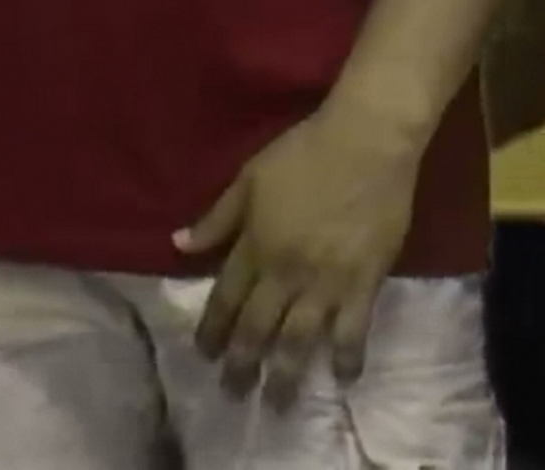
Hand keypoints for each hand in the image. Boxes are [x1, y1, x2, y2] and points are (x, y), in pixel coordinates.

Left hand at [177, 105, 425, 405]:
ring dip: (285, 373)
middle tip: (231, 393)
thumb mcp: (248, 179)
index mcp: (254, 245)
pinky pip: (353, 329)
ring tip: (277, 402)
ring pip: (299, 338)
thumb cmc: (303, 153)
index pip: (225, 298)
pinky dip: (345, 356)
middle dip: (241, 363)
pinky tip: (340, 379)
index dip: (212, 329)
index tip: (202, 355)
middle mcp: (286, 271)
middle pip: (257, 327)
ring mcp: (327, 281)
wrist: (366, 143)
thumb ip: (216, 218)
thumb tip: (178, 244)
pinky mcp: (365, 282)